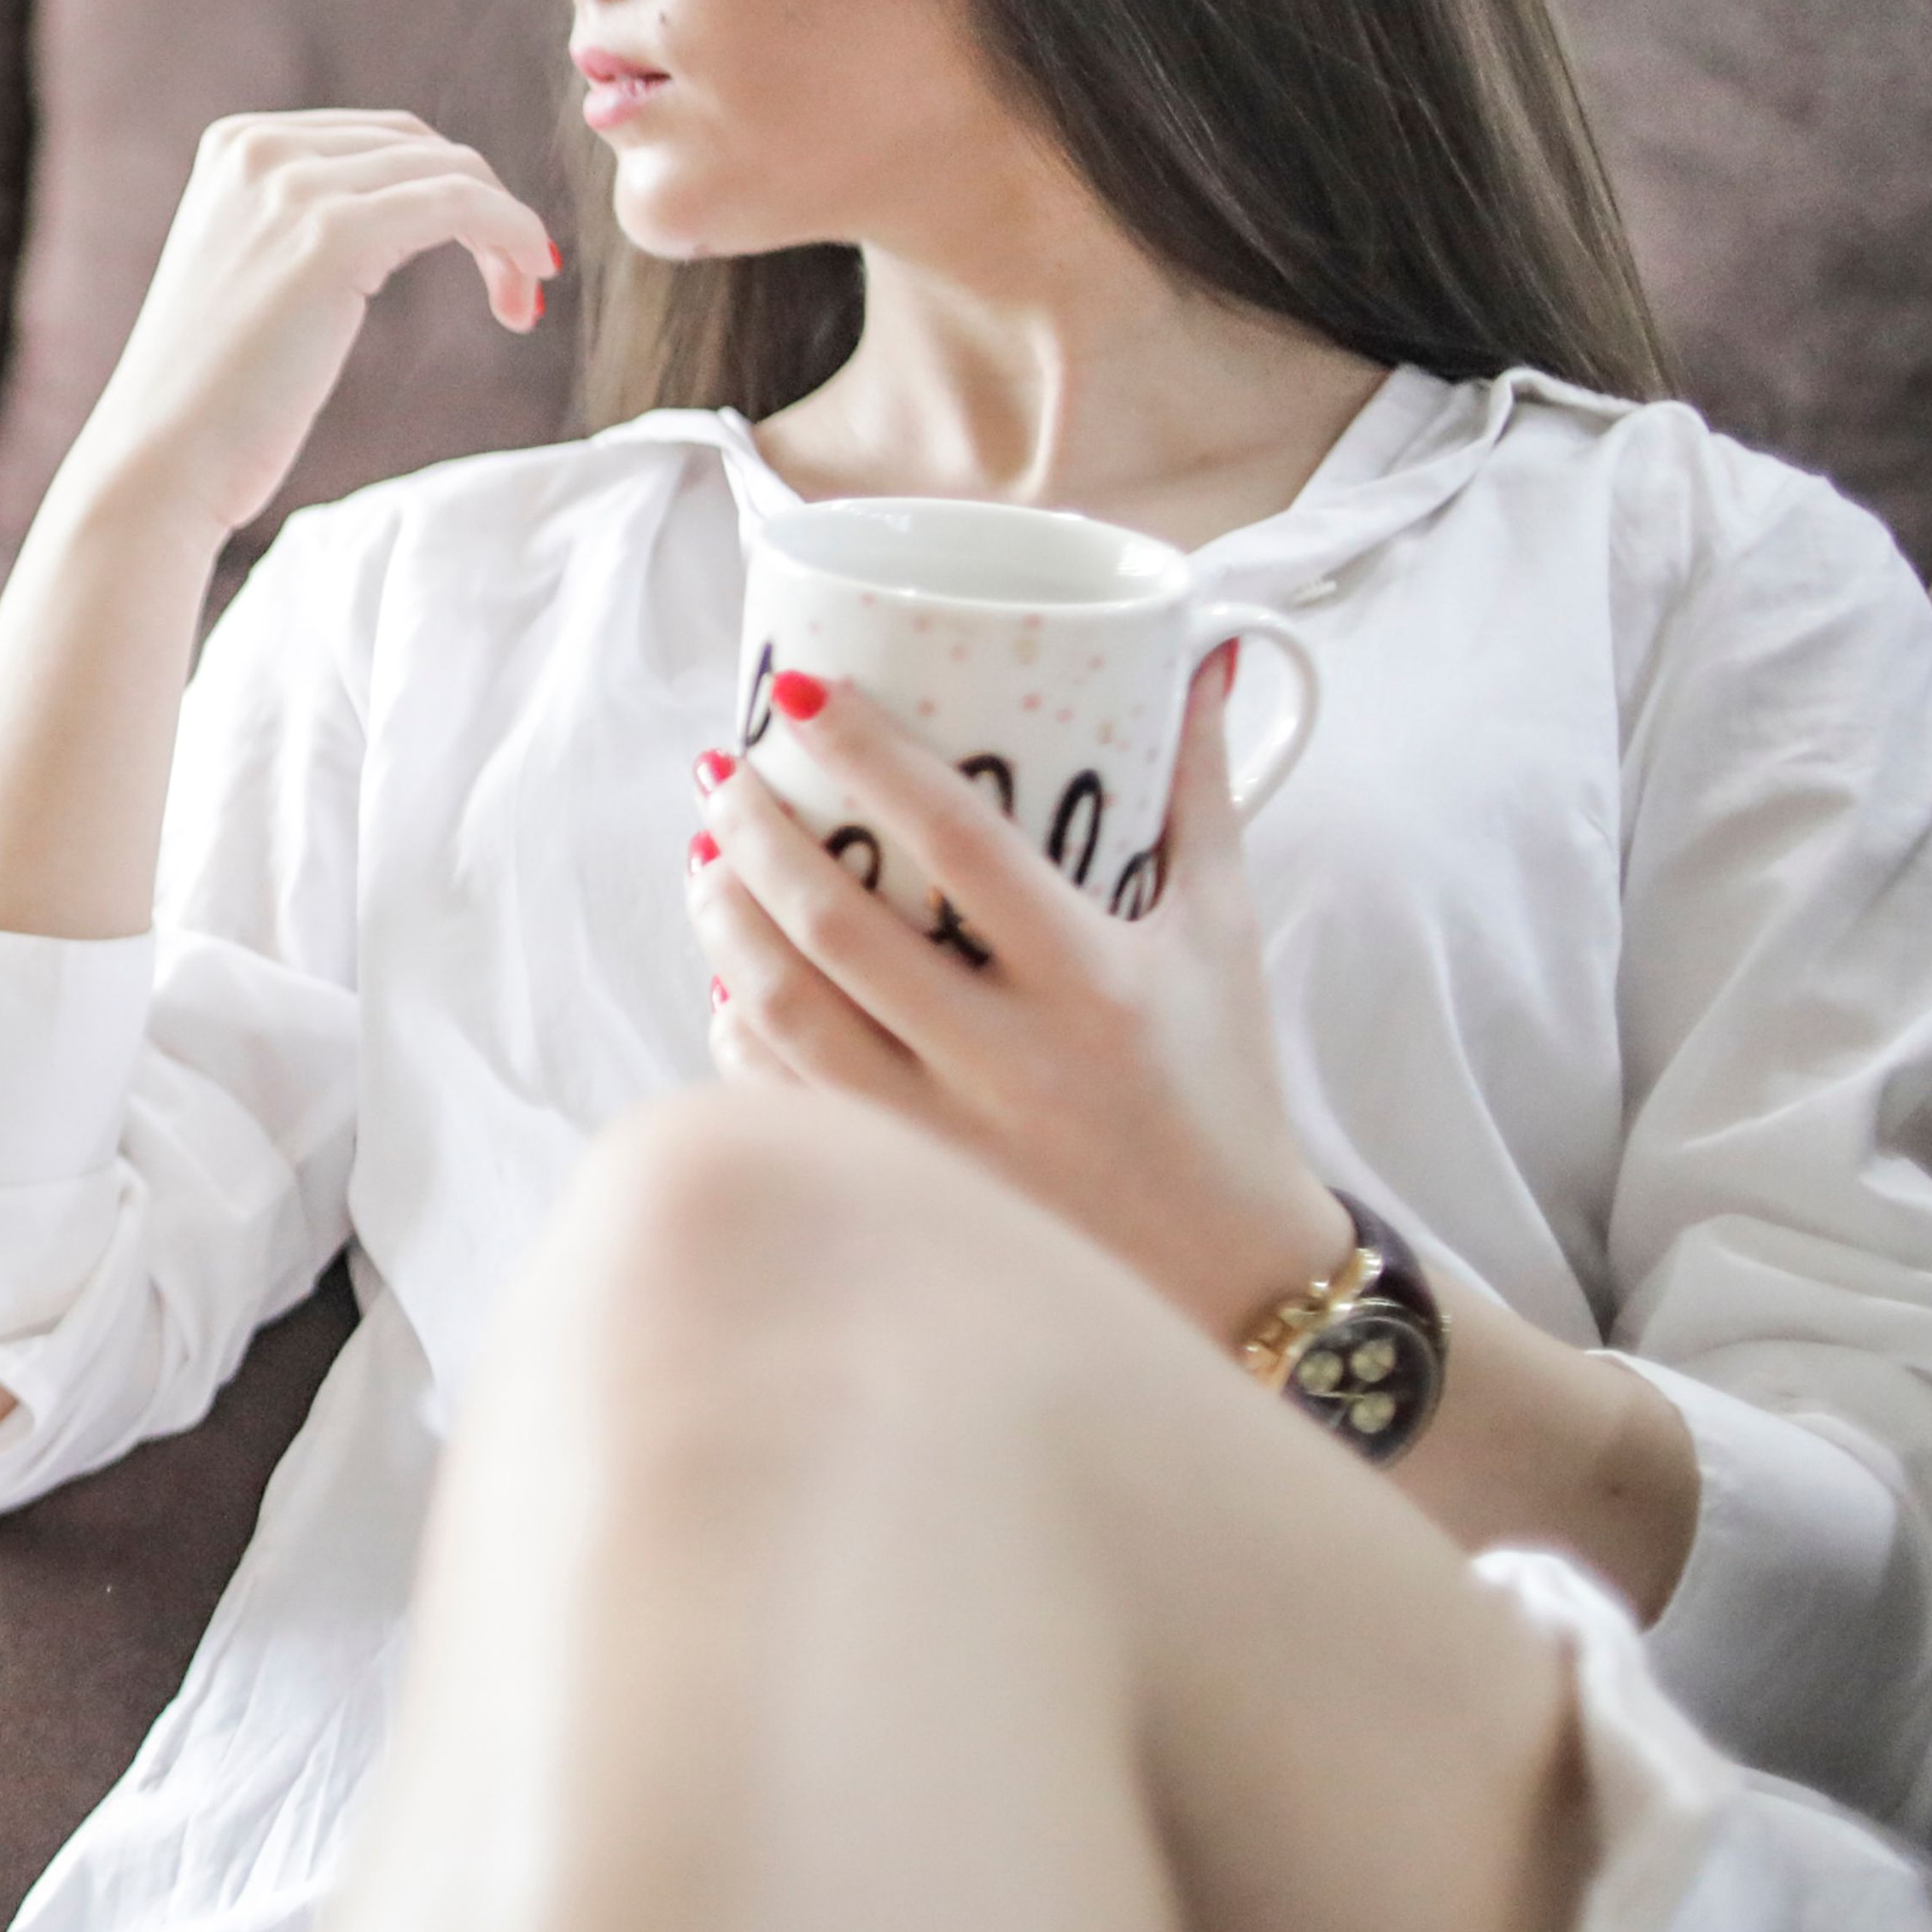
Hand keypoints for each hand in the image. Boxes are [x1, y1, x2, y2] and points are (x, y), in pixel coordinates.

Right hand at [48, 113, 557, 546]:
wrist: (159, 460)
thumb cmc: (210, 396)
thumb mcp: (250, 273)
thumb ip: (301, 224)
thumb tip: (400, 211)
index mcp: (235, 146)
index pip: (381, 138)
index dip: (447, 187)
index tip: (482, 256)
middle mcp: (260, 149)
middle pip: (422, 146)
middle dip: (484, 205)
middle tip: (514, 283)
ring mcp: (292, 186)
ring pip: (453, 171)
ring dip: (508, 229)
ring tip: (519, 297)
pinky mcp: (332, 234)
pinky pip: (461, 205)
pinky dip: (513, 233)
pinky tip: (528, 286)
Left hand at [685, 653, 1343, 1343]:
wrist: (1226, 1274)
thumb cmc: (1221, 1084)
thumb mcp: (1224, 934)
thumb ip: (1202, 793)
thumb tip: (1200, 657)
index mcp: (1092, 983)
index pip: (960, 840)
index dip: (870, 756)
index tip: (803, 693)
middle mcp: (1010, 1062)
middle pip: (838, 927)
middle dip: (755, 834)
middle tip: (719, 771)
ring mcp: (942, 1137)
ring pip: (783, 1012)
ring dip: (724, 922)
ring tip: (705, 858)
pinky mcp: (899, 1191)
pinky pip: (778, 1095)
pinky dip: (734, 1028)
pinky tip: (725, 975)